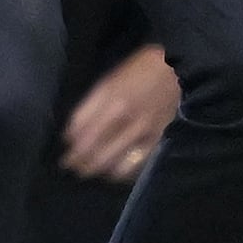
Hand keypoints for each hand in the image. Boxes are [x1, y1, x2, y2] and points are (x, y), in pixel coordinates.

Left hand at [60, 45, 180, 180]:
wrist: (176, 70)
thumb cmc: (139, 70)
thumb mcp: (109, 80)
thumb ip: (90, 106)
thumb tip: (72, 132)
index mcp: (109, 98)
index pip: (81, 131)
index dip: (70, 145)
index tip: (66, 151)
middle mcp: (123, 117)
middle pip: (93, 150)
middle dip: (79, 162)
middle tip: (71, 166)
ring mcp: (141, 131)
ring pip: (112, 162)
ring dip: (97, 169)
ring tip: (90, 171)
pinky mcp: (155, 140)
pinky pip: (134, 164)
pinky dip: (121, 172)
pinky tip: (114, 172)